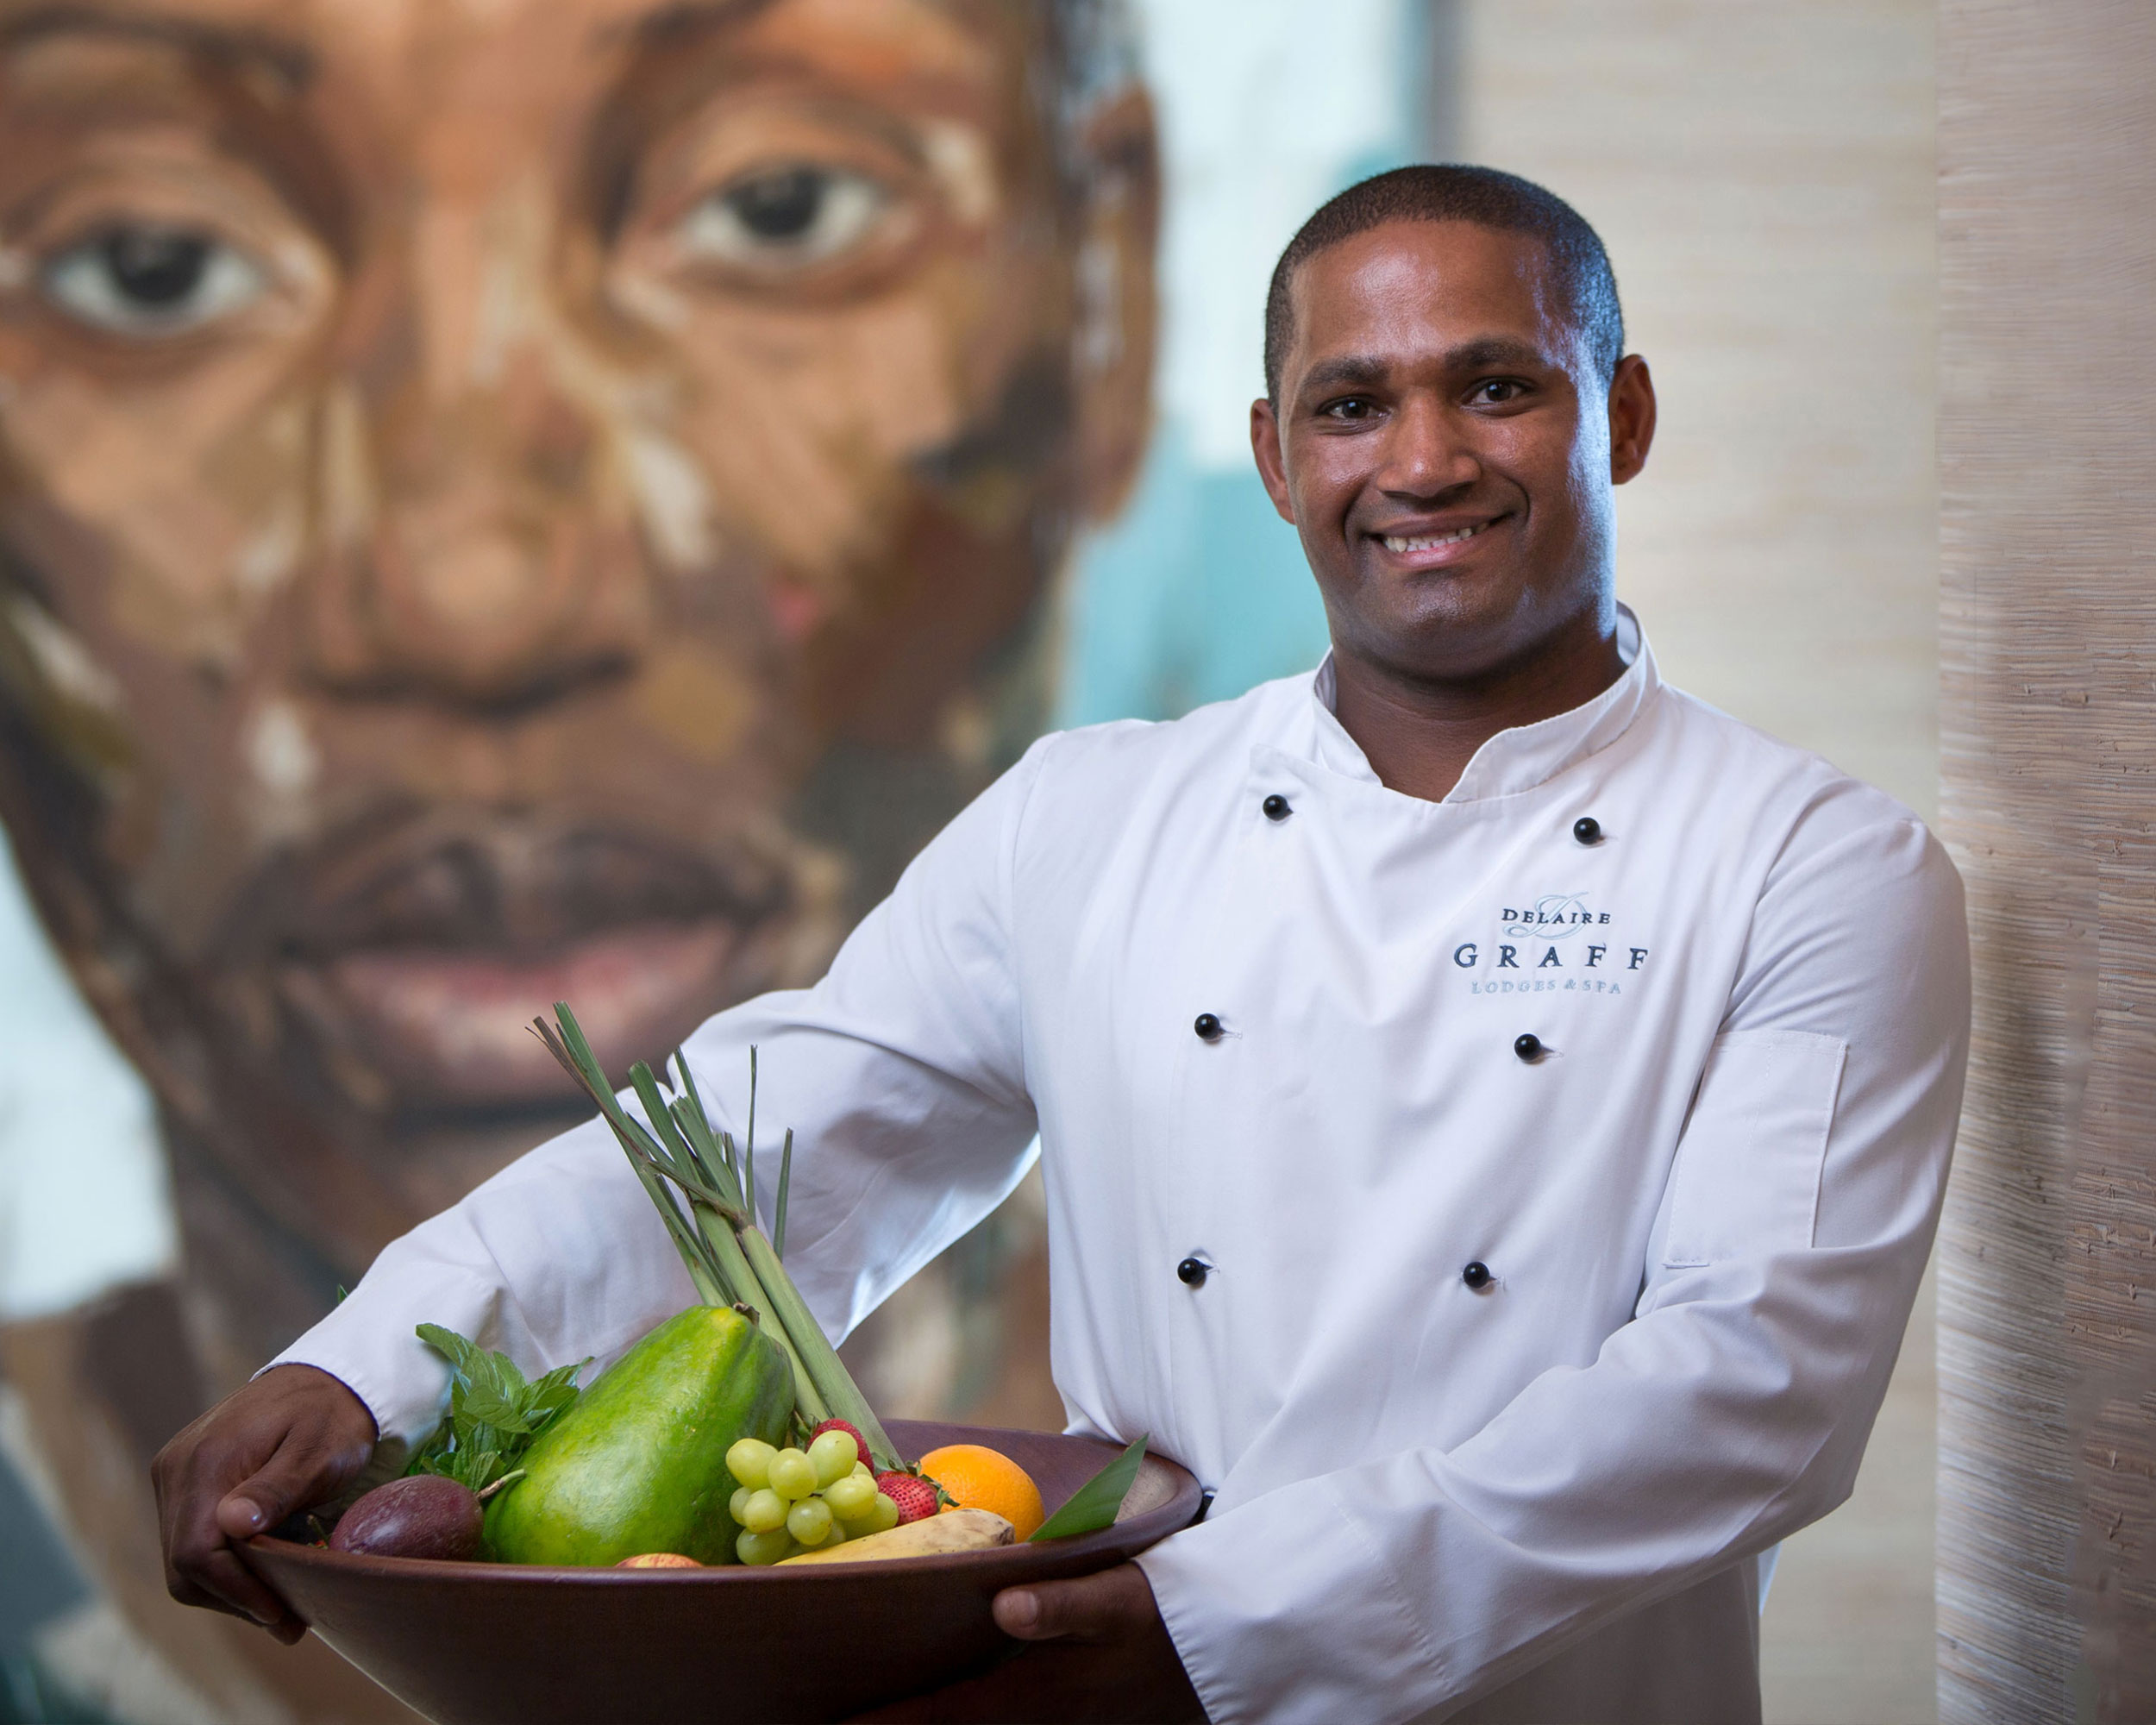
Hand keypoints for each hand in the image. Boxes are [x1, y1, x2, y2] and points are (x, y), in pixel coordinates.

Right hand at [151, 1363, 378, 1642]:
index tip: (279, 1613)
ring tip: (281, 1602)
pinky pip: (191, 1541)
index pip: (197, 1551)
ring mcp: (174, 1476)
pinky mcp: (182, 1483)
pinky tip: (264, 1574)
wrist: (325, 1379)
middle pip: (184, 1564)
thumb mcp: (319, 1450)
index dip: (235, 1591)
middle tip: (288, 1620)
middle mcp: (176, 1468)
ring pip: (184, 1561)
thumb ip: (277, 1488)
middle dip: (234, 1598)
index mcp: (207, 1460)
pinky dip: (224, 1566)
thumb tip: (232, 1525)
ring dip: (229, 1588)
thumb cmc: (330, 1416)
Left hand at [850, 1562, 1205, 1721]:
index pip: (943, 1714)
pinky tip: (947, 1709)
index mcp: (1038, 1691)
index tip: (829, 1724)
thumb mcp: (1123, 1599)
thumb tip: (1004, 1608)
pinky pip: (1000, 1724)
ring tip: (874, 1720)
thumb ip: (1064, 1605)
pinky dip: (964, 1720)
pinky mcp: (1070, 1720)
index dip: (884, 1724)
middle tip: (829, 1721)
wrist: (1225, 1647)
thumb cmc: (1166, 1614)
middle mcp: (1038, 1720)